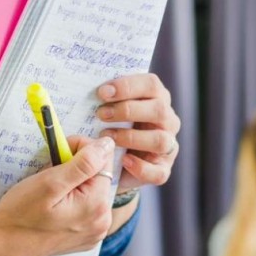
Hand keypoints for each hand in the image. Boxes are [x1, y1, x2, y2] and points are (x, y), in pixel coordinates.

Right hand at [0, 136, 115, 255]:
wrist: (3, 246)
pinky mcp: (86, 237)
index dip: (83, 149)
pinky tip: (56, 204)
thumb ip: (83, 163)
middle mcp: (102, 221)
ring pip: (93, 191)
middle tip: (51, 171)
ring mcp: (95, 232)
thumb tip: (107, 145)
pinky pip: (87, 208)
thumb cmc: (20, 215)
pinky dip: (74, 199)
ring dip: (76, 183)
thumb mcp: (50, 182)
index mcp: (97, 206)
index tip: (61, 150)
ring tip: (52, 189)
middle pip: (100, 177)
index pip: (103, 160)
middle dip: (78, 167)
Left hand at [96, 73, 180, 192]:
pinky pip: (157, 171)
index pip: (152, 84)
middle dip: (128, 111)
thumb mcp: (111, 110)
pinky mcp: (163, 170)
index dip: (127, 86)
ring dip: (131, 138)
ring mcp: (168, 146)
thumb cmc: (111, 127)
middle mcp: (168, 121)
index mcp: (157, 99)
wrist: (113, 164)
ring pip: (160, 140)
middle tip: (101, 114)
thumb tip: (88, 86)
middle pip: (159, 110)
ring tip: (106, 137)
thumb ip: (107, 99)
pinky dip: (139, 166)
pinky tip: (122, 160)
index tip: (102, 92)